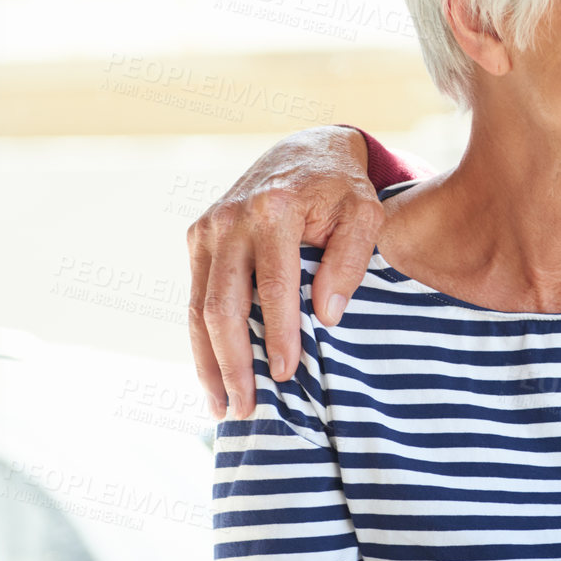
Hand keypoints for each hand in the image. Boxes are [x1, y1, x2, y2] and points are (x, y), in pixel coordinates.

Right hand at [187, 126, 381, 418]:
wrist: (305, 151)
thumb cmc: (342, 188)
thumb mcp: (364, 214)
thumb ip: (350, 261)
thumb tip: (326, 316)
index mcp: (274, 210)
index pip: (273, 286)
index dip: (279, 334)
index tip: (288, 375)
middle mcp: (230, 219)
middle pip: (223, 305)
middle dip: (232, 362)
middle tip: (246, 408)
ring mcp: (207, 229)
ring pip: (199, 307)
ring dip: (208, 362)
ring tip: (222, 407)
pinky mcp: (197, 238)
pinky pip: (196, 298)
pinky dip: (202, 341)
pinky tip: (214, 376)